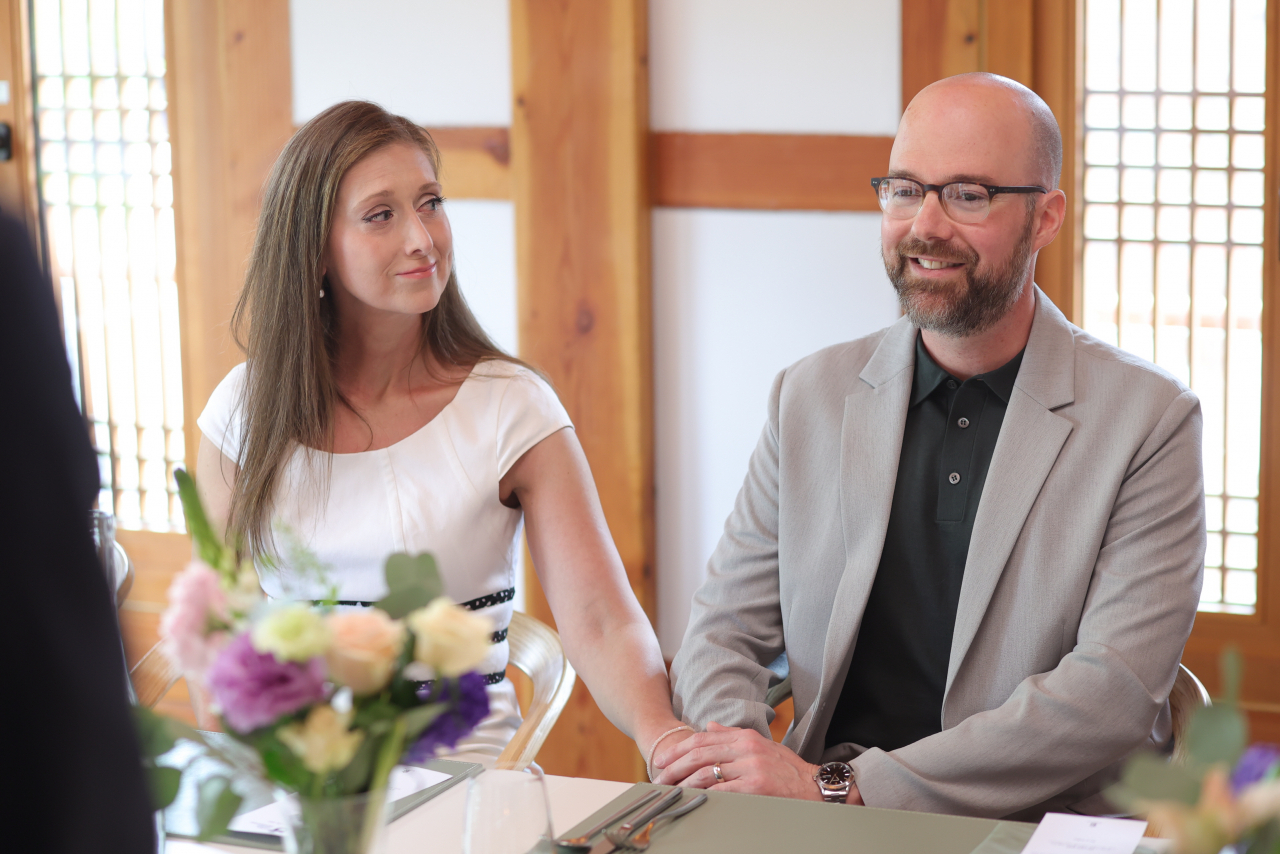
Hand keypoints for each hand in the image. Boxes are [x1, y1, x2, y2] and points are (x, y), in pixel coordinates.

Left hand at [653, 722, 861, 803]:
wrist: (816, 788)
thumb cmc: (789, 771)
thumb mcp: (762, 746)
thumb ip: (733, 736)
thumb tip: (710, 727)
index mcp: (746, 737)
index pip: (704, 738)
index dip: (679, 748)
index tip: (663, 758)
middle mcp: (746, 748)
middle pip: (700, 753)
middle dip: (675, 765)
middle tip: (659, 777)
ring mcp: (750, 768)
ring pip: (706, 772)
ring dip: (683, 782)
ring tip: (670, 790)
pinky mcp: (755, 788)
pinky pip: (721, 791)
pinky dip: (702, 794)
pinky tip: (690, 798)